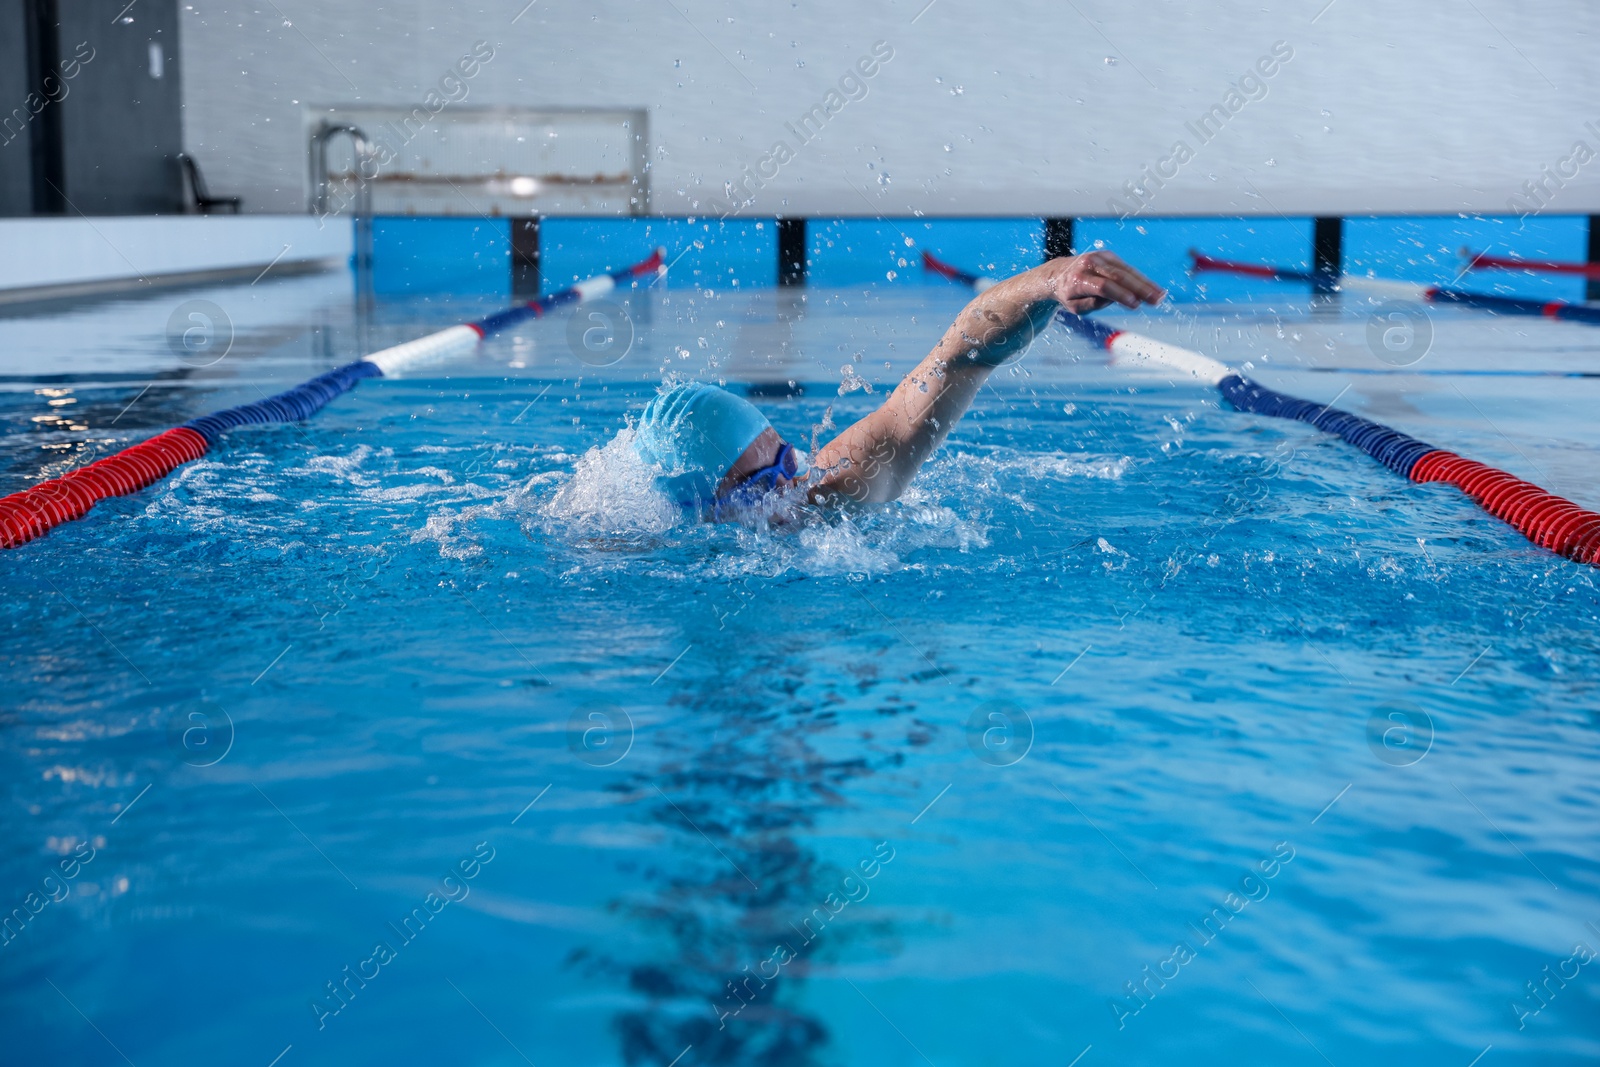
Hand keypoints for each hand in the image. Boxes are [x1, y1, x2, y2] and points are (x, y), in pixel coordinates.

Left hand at [1037, 251, 1165, 312]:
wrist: (1057, 274)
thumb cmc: (1067, 294)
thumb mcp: (1075, 306)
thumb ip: (1094, 304)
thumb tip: (1118, 298)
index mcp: (1078, 280)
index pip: (1103, 287)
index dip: (1120, 295)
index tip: (1136, 304)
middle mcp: (1089, 264)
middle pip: (1118, 276)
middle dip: (1140, 288)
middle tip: (1156, 300)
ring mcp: (1099, 257)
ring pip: (1126, 270)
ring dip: (1145, 283)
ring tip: (1161, 295)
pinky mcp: (1107, 255)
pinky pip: (1126, 267)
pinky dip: (1140, 278)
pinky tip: (1153, 288)